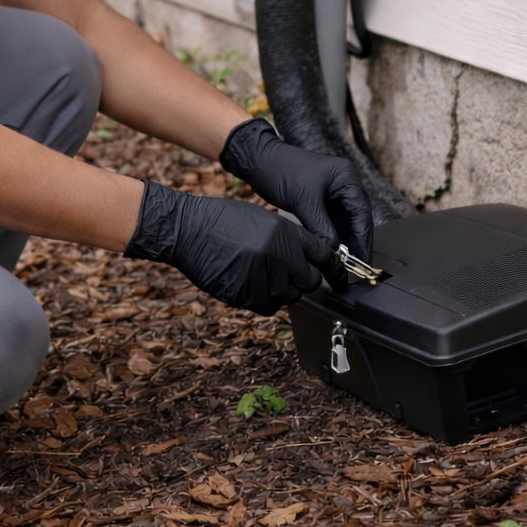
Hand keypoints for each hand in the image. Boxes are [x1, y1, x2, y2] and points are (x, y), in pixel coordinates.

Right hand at [123, 180, 334, 314]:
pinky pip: (268, 307)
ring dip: (280, 292)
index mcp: (285, 232)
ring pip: (289, 297)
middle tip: (285, 275)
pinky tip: (248, 285)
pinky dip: (262, 301)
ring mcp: (262, 275)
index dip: (333, 268)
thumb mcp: (261, 218)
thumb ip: (287, 240)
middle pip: (309, 282)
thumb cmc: (222, 220)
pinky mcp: (245, 294)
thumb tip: (305, 261)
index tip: (339, 277)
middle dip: (301, 282)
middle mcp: (278, 254)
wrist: (188, 229)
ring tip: (258, 276)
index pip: (323, 255)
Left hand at [219, 118, 372, 288]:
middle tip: (357, 268)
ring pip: (344, 222)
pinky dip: (333, 236)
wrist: (259, 161)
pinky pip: (332, 221)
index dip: (363, 238)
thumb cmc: (282, 172)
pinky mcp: (321, 200)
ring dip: (345, 242)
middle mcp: (344, 184)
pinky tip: (333, 253)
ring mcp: (333, 192)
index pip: (361, 212)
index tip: (363, 261)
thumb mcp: (304, 202)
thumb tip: (334, 254)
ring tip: (346, 266)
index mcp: (347, 177)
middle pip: (357, 218)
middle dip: (356, 242)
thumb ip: (322, 228)